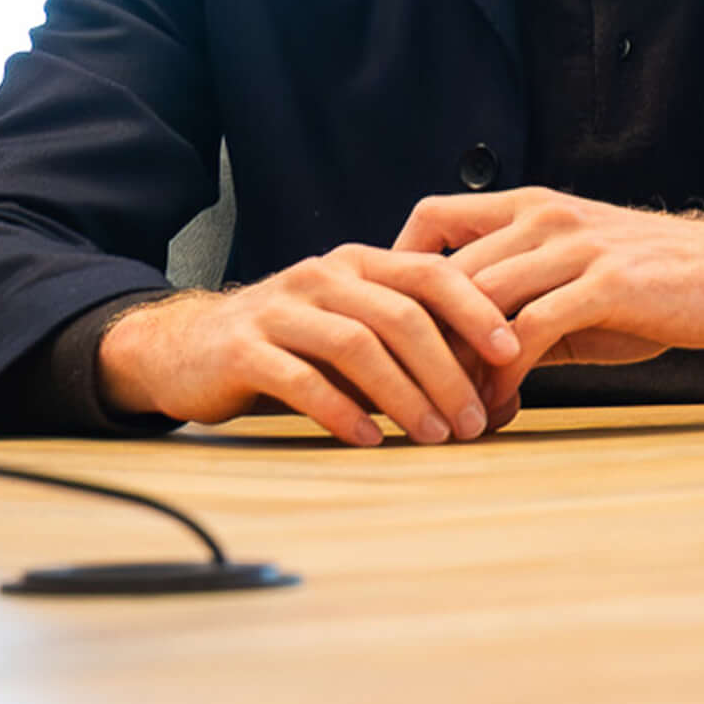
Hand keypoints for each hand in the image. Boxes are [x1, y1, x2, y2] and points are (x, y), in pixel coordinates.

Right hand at [98, 246, 522, 445]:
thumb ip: (414, 352)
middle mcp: (322, 277)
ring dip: (403, 395)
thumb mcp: (354, 333)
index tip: (513, 352)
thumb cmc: (291, 346)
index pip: (430, 272)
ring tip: (433, 436)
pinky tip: (370, 439)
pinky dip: (342, 411)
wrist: (189, 348)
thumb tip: (499, 398)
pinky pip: (301, 379)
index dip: (476, 309)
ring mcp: (281, 309)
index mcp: (357, 264)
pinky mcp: (245, 349)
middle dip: (447, 370)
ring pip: (357, 345)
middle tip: (475, 420)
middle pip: (399, 315)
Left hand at [399, 190, 703, 414]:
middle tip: (408, 390)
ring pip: (482, 301)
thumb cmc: (650, 281)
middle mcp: (542, 217)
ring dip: (457, 363)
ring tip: (448, 409)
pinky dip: (505, 373)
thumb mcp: (573, 273)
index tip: (388, 321)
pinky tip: (501, 405)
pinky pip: (531, 329)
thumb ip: (517, 297)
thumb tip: (457, 355)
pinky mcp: (605, 284)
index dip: (397, 265)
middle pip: (446, 272)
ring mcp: (574, 248)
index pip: (431, 217)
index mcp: (528, 207)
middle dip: (420, 336)